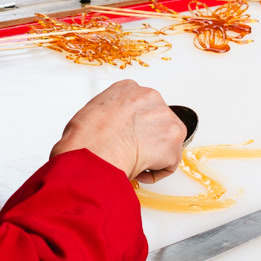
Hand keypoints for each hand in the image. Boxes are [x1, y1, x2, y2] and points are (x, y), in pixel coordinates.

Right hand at [52, 79, 187, 183]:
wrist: (94, 150)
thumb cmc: (86, 137)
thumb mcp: (92, 113)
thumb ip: (110, 116)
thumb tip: (111, 130)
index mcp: (128, 89)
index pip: (140, 105)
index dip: (135, 126)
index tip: (129, 136)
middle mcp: (149, 97)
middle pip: (157, 120)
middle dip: (148, 138)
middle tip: (134, 152)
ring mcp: (164, 115)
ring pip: (167, 140)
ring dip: (155, 154)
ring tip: (136, 163)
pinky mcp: (173, 136)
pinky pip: (170, 161)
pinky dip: (158, 171)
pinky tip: (140, 171)